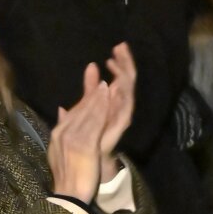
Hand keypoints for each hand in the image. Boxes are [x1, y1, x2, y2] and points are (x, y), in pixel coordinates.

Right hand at [47, 70, 110, 204]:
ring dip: (97, 98)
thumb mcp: (61, 150)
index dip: (85, 99)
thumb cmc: (68, 176)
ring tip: (106, 86)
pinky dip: (101, 109)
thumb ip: (64, 128)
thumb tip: (62, 111)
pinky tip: (108, 100)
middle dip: (92, 94)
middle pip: (80, 109)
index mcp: (58, 133)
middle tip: (101, 81)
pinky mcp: (83, 145)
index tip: (94, 86)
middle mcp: (62, 133)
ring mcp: (72, 138)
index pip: (73, 112)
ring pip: (87, 113)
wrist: (68, 196)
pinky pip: (94, 122)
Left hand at [99, 42, 135, 179]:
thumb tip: (91, 67)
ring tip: (119, 59)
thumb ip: (89, 91)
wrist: (86, 167)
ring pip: (127, 90)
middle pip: (126, 81)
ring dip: (125, 74)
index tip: (118, 46)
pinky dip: (122, 95)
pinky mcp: (120, 126)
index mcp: (111, 103)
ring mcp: (120, 116)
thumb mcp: (84, 109)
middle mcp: (119, 108)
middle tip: (122, 46)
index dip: (120, 62)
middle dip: (126, 63)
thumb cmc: (86, 140)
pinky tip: (118, 82)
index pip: (120, 78)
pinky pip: (125, 108)